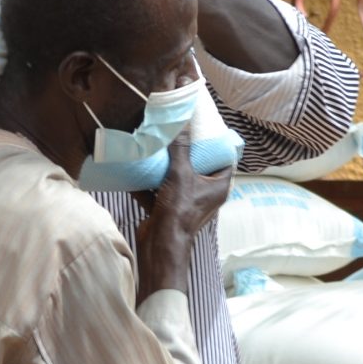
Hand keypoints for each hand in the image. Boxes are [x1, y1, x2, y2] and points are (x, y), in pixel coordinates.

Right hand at [135, 137, 231, 297]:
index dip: (217, 144)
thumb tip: (183, 121)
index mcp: (218, 187)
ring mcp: (185, 202)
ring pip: (177, 178)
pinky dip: (149, 181)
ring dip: (166, 165)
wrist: (160, 243)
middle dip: (187, 151)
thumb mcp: (180, 174)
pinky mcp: (167, 208)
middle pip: (198, 167)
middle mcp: (204, 194)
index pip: (225, 160)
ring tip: (158, 145)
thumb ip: (181, 147)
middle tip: (178, 133)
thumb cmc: (179, 210)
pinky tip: (137, 166)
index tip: (205, 128)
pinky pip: (158, 190)